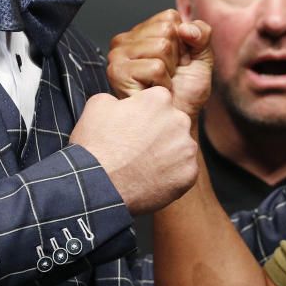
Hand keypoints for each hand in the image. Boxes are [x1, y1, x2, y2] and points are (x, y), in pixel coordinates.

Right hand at [70, 88, 197, 215]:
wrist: (99, 187)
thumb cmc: (96, 147)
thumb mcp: (97, 106)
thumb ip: (118, 98)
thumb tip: (124, 103)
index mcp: (159, 100)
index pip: (160, 101)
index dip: (146, 115)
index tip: (136, 127)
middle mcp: (179, 120)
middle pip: (174, 123)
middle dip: (160, 133)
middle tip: (139, 148)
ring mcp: (187, 148)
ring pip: (180, 147)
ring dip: (167, 154)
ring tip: (144, 165)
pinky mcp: (189, 173)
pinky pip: (184, 171)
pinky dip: (171, 176)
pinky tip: (152, 179)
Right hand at [108, 9, 212, 117]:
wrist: (177, 121)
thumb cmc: (185, 93)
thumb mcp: (202, 58)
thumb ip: (202, 34)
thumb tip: (186, 28)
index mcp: (143, 31)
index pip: (170, 17)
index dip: (182, 42)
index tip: (177, 62)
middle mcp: (126, 39)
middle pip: (166, 31)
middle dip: (176, 57)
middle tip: (168, 75)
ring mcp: (118, 54)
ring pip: (161, 47)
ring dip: (169, 71)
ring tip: (160, 84)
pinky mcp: (117, 72)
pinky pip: (156, 67)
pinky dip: (163, 84)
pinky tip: (154, 92)